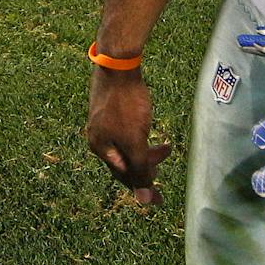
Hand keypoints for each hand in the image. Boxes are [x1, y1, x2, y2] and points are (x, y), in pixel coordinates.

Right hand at [87, 64, 169, 204]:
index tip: (160, 200)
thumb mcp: (135, 140)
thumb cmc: (126, 104)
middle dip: (147, 167)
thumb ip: (140, 169)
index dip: (144, 187)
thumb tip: (144, 201)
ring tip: (166, 147)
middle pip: (124, 162)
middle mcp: (97, 137)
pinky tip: (148, 130)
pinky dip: (139, 138)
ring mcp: (101, 122)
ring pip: (126, 146)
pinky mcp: (108, 109)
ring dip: (146, 151)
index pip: (124, 176)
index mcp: (101, 148)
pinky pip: (125, 132)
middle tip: (166, 162)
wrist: (117, 64)